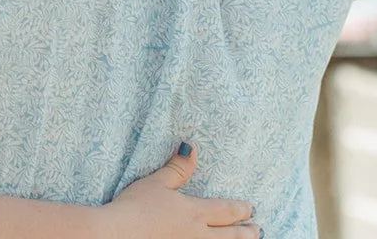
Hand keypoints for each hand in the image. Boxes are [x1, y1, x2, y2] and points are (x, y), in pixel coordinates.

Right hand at [92, 143, 257, 238]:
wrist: (118, 234)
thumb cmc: (136, 207)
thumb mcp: (157, 183)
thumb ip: (178, 168)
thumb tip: (191, 148)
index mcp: (194, 212)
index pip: (225, 211)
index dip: (240, 210)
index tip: (251, 209)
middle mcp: (198, 234)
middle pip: (229, 235)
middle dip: (245, 232)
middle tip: (258, 230)